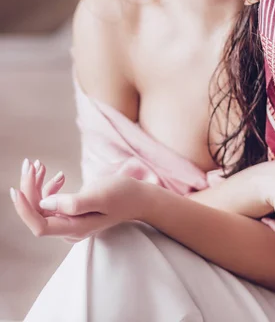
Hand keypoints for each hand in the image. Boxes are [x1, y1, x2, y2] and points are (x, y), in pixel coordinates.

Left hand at [10, 159, 148, 242]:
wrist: (139, 196)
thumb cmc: (122, 194)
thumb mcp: (99, 196)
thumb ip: (73, 203)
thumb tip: (44, 205)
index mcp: (75, 228)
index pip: (39, 225)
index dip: (25, 210)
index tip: (16, 189)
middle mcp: (70, 229)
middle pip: (39, 213)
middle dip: (30, 189)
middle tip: (30, 164)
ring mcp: (71, 221)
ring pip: (43, 206)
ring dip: (38, 185)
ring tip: (39, 164)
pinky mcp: (74, 212)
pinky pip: (53, 202)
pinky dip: (50, 186)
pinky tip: (59, 175)